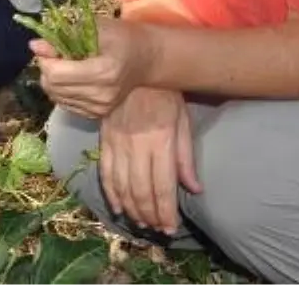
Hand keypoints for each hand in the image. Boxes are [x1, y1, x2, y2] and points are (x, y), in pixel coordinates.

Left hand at [32, 16, 153, 118]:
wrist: (146, 60)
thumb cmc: (122, 37)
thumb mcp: (94, 28)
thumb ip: (63, 37)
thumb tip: (34, 46)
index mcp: (103, 72)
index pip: (56, 74)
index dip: (45, 59)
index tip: (49, 47)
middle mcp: (101, 96)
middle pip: (53, 87)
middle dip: (47, 69)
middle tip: (57, 54)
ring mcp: (100, 109)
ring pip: (56, 97)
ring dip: (53, 80)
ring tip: (67, 65)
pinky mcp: (97, 115)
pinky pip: (65, 104)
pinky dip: (61, 90)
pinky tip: (73, 78)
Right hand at [98, 87, 201, 234]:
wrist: (131, 68)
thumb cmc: (164, 94)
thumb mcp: (182, 120)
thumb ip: (186, 156)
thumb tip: (194, 189)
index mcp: (161, 141)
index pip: (162, 186)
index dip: (166, 211)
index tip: (170, 228)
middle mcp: (137, 145)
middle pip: (142, 190)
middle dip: (150, 215)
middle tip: (157, 230)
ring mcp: (117, 143)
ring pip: (122, 185)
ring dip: (132, 208)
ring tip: (141, 223)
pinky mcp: (104, 139)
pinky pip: (106, 171)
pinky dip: (111, 192)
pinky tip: (118, 207)